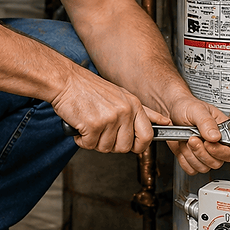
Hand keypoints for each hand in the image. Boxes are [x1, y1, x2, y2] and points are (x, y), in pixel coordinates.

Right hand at [52, 69, 169, 154]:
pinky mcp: (93, 125)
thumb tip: (164, 122)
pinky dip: (82, 139)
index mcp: (133, 104)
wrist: (66, 81)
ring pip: (106, 148)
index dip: (139, 146)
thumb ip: (143, 112)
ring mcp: (110, 118)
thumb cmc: (89, 88)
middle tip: (101, 131)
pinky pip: (89, 145)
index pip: (147, 135)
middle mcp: (124, 111)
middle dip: (110, 144)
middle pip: (125, 147)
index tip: (132, 146)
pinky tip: (80, 125)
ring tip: (90, 124)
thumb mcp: (122, 95)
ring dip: (94, 141)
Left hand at [165, 97, 229, 174]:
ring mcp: (205, 153)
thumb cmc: (187, 106)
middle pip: (217, 162)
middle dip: (201, 152)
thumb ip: (207, 122)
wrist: (172, 110)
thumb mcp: (197, 110)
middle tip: (193, 138)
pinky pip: (192, 169)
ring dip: (191, 155)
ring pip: (204, 167)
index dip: (219, 151)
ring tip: (187, 140)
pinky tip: (183, 147)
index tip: (207, 143)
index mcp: (224, 131)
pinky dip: (184, 160)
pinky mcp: (193, 158)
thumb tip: (215, 136)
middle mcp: (216, 144)